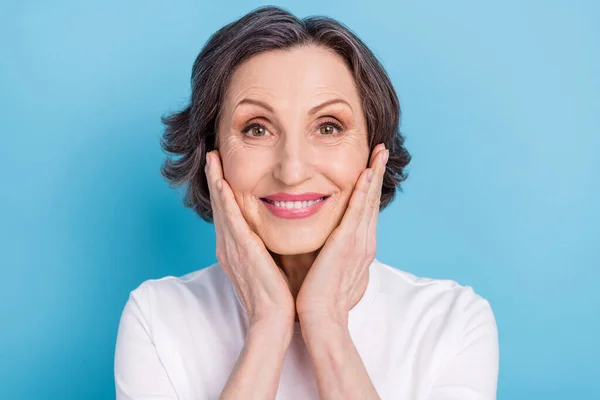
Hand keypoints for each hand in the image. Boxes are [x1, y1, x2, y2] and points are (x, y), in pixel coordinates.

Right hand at [205, 150, 295, 328]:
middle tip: (211, 156)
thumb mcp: (268, 265)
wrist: (273, 318)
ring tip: (212, 159)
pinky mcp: (242, 250)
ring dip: (216, 181)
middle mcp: (228, 246)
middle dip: (215, 179)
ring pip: (222, 207)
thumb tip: (275, 233)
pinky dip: (225, 200)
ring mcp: (232, 248)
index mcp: (234, 250)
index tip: (222, 170)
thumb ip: (266, 247)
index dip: (222, 191)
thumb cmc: (275, 295)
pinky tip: (223, 183)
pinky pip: (231, 220)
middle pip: (219, 206)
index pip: (227, 214)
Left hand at [295, 143, 388, 321]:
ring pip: (368, 200)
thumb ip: (325, 248)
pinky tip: (366, 173)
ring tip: (379, 152)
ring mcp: (358, 241)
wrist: (320, 316)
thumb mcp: (326, 265)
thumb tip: (317, 237)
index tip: (370, 165)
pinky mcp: (347, 244)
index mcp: (358, 246)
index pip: (365, 209)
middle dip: (377, 173)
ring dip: (374, 174)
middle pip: (372, 199)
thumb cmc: (319, 295)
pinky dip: (363, 191)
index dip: (369, 186)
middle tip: (382, 150)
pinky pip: (357, 212)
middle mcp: (364, 241)